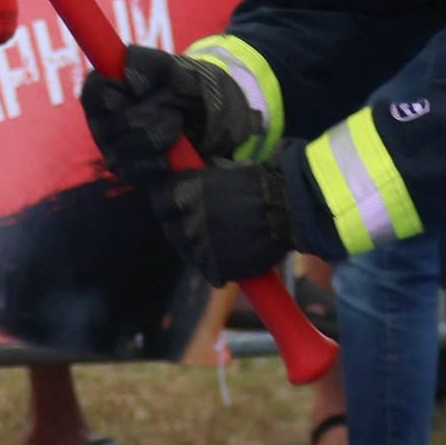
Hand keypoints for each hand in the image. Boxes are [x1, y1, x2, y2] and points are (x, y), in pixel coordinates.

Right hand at [81, 42, 255, 188]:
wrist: (214, 120)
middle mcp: (103, 124)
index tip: (138, 90)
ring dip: (158, 135)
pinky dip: (160, 160)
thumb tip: (129, 81)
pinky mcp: (132, 175)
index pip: (92, 92)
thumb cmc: (186, 88)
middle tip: (171, 104)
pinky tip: (172, 150)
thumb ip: (149, 64)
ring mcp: (115, 152)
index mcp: (106, 91)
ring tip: (176, 123)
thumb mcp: (174, 67)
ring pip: (124, 151)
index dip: (111, 92)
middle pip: (113, 124)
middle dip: (149, 113)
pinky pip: (136, 173)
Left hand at [165, 157, 294, 284]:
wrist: (286, 208)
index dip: (168, 205)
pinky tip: (231, 259)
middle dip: (182, 228)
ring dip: (200, 248)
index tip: (177, 206)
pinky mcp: (217, 268)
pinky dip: (218, 269)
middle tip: (201, 225)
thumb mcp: (223, 171)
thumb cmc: (259, 183)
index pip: (159, 203)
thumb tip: (193, 182)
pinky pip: (210, 273)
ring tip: (220, 243)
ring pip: (189, 254)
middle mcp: (186, 222)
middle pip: (171, 231)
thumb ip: (201, 181)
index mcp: (185, 195)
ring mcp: (200, 248)